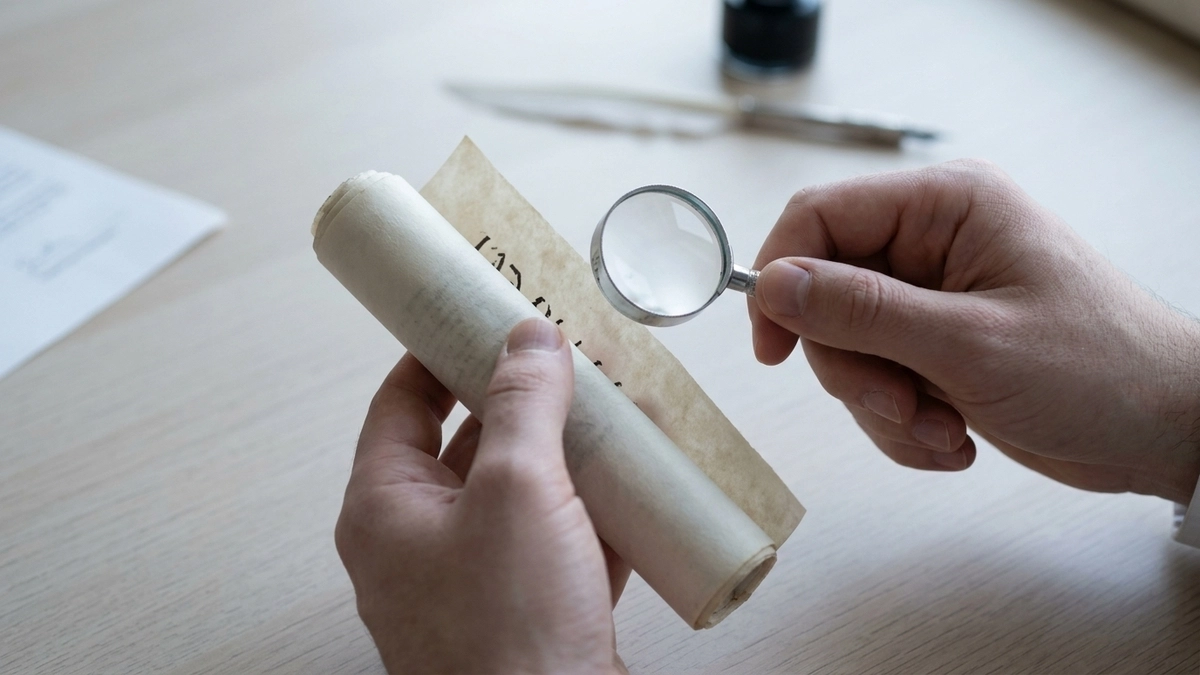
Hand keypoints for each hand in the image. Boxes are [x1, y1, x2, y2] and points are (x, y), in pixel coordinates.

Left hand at [335, 318, 629, 673]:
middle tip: (565, 355)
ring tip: (615, 406)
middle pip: (468, 444)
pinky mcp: (529, 613)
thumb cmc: (509, 635)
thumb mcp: (517, 491)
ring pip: (521, 492)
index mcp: (386, 509)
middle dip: (523, 400)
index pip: (400, 403)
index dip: (438, 351)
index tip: (478, 312)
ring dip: (569, 451)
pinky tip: (639, 477)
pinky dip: (594, 508)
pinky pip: (558, 541)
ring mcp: (477, 582)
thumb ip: (523, 405)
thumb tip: (527, 340)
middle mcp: (421, 544)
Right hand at [749, 160, 1199, 503]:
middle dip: (854, 367)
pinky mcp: (934, 345)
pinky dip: (903, 423)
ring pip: (846, 348)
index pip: (818, 217)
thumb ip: (862, 311)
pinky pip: (875, 381)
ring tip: (945, 428)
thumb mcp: (969, 344)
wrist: (1168, 432)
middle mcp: (932, 241)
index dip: (780, 279)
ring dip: (883, 405)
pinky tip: (955, 436)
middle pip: (824, 294)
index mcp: (945, 206)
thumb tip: (772, 284)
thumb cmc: (1100, 371)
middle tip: (901, 405)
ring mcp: (932, 296)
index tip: (773, 348)